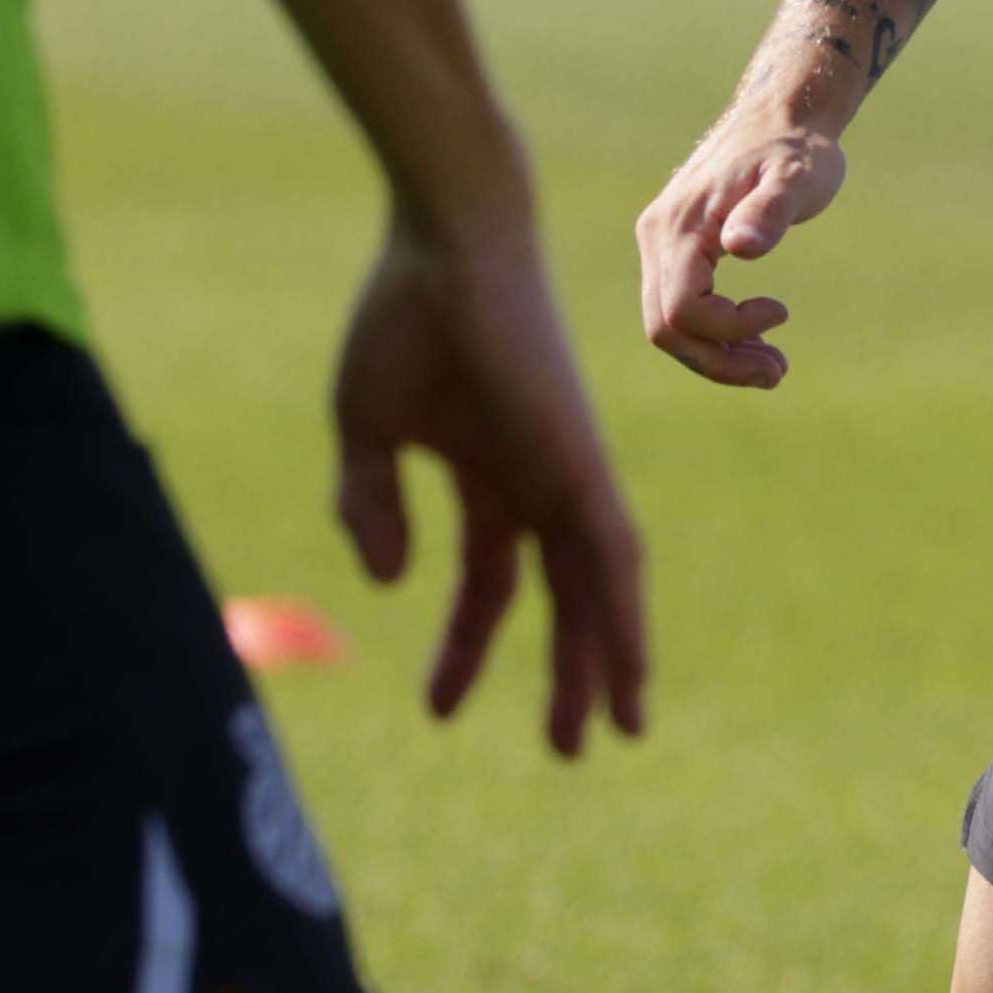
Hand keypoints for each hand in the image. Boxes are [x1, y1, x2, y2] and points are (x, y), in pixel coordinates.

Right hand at [329, 225, 651, 751]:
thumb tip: (387, 585)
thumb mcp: (365, 428)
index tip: (440, 713)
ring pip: (599, 583)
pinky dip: (622, 604)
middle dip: (567, 670)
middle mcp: (539, 478)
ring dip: (610, 657)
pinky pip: (611, 544)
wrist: (446, 240)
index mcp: (490, 472)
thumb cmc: (404, 316)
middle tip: (569, 752)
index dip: (467, 648)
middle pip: (563, 595)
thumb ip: (369, 504)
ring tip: (617, 730)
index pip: (489, 581)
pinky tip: (627, 658)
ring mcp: (565, 467)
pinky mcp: (578, 455)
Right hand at [637, 91, 849, 390]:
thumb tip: (741, 247)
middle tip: (778, 372)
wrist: (779, 116)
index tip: (782, 312)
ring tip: (774, 368)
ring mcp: (660, 243)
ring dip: (717, 356)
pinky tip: (756, 343)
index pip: (681, 309)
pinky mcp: (673, 248)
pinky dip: (713, 335)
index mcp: (681, 225)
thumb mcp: (797, 176)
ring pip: (667, 325)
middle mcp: (658, 236)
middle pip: (665, 328)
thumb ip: (770, 209)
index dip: (729, 329)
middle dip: (720, 361)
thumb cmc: (795, 147)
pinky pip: (678, 307)